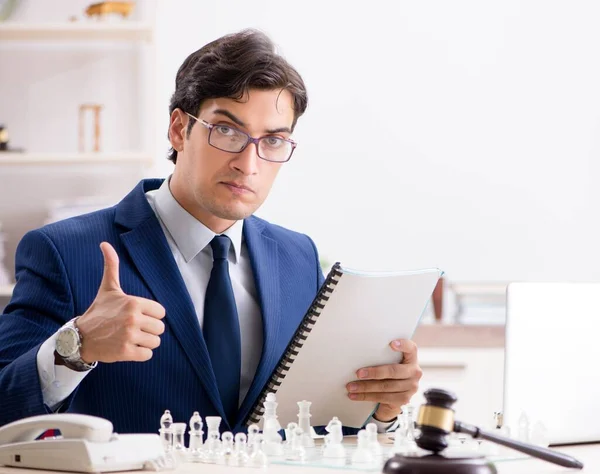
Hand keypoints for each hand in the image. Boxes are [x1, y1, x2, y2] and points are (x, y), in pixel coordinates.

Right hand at [76, 242, 165, 363]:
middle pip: (160, 328)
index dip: (151, 315)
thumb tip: (104, 243)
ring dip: (145, 342)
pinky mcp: (126, 352)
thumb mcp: (108, 288)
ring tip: (131, 338)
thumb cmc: (99, 311)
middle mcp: (133, 319)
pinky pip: (147, 355)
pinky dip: (141, 354)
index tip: (138, 316)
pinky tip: (129, 348)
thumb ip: (112, 266)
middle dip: (149, 330)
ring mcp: (129, 336)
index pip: (161, 312)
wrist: (80, 337)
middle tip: (134, 329)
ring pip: (156, 342)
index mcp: (134, 303)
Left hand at [346, 339, 421, 421]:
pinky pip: (383, 398)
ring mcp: (411, 387)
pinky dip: (366, 396)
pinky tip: (354, 396)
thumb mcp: (388, 362)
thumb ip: (382, 356)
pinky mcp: (404, 400)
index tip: (391, 343)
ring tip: (351, 387)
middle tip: (358, 373)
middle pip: (394, 371)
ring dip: (365, 387)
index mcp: (411, 358)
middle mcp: (414, 372)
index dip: (403, 345)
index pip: (411, 348)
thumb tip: (357, 351)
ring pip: (385, 386)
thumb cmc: (388, 373)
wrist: (393, 395)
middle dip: (374, 372)